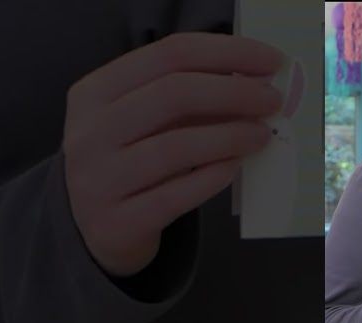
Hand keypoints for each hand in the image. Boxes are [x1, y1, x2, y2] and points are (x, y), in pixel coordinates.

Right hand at [62, 33, 283, 276]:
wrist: (98, 230)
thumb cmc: (132, 164)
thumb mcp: (145, 123)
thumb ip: (188, 100)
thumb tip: (253, 84)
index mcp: (95, 92)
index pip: (167, 55)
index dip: (226, 53)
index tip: (269, 62)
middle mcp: (89, 132)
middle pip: (172, 94)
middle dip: (234, 93)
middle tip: (272, 101)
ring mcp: (98, 179)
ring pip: (175, 147)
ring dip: (230, 137)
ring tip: (261, 136)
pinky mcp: (118, 222)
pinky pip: (175, 196)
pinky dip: (212, 177)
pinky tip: (236, 166)